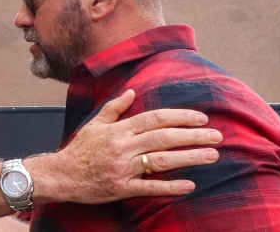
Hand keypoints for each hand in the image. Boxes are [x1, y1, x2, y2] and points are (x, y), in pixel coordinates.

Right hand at [26, 89, 220, 204]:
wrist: (62, 175)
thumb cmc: (80, 149)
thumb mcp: (95, 123)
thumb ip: (116, 107)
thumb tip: (133, 91)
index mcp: (119, 129)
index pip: (156, 118)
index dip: (180, 117)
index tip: (201, 118)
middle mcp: (123, 146)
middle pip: (164, 138)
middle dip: (193, 136)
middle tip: (217, 136)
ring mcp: (124, 168)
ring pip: (161, 161)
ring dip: (189, 157)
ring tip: (211, 156)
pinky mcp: (122, 188)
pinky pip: (150, 188)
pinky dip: (170, 186)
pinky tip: (190, 184)